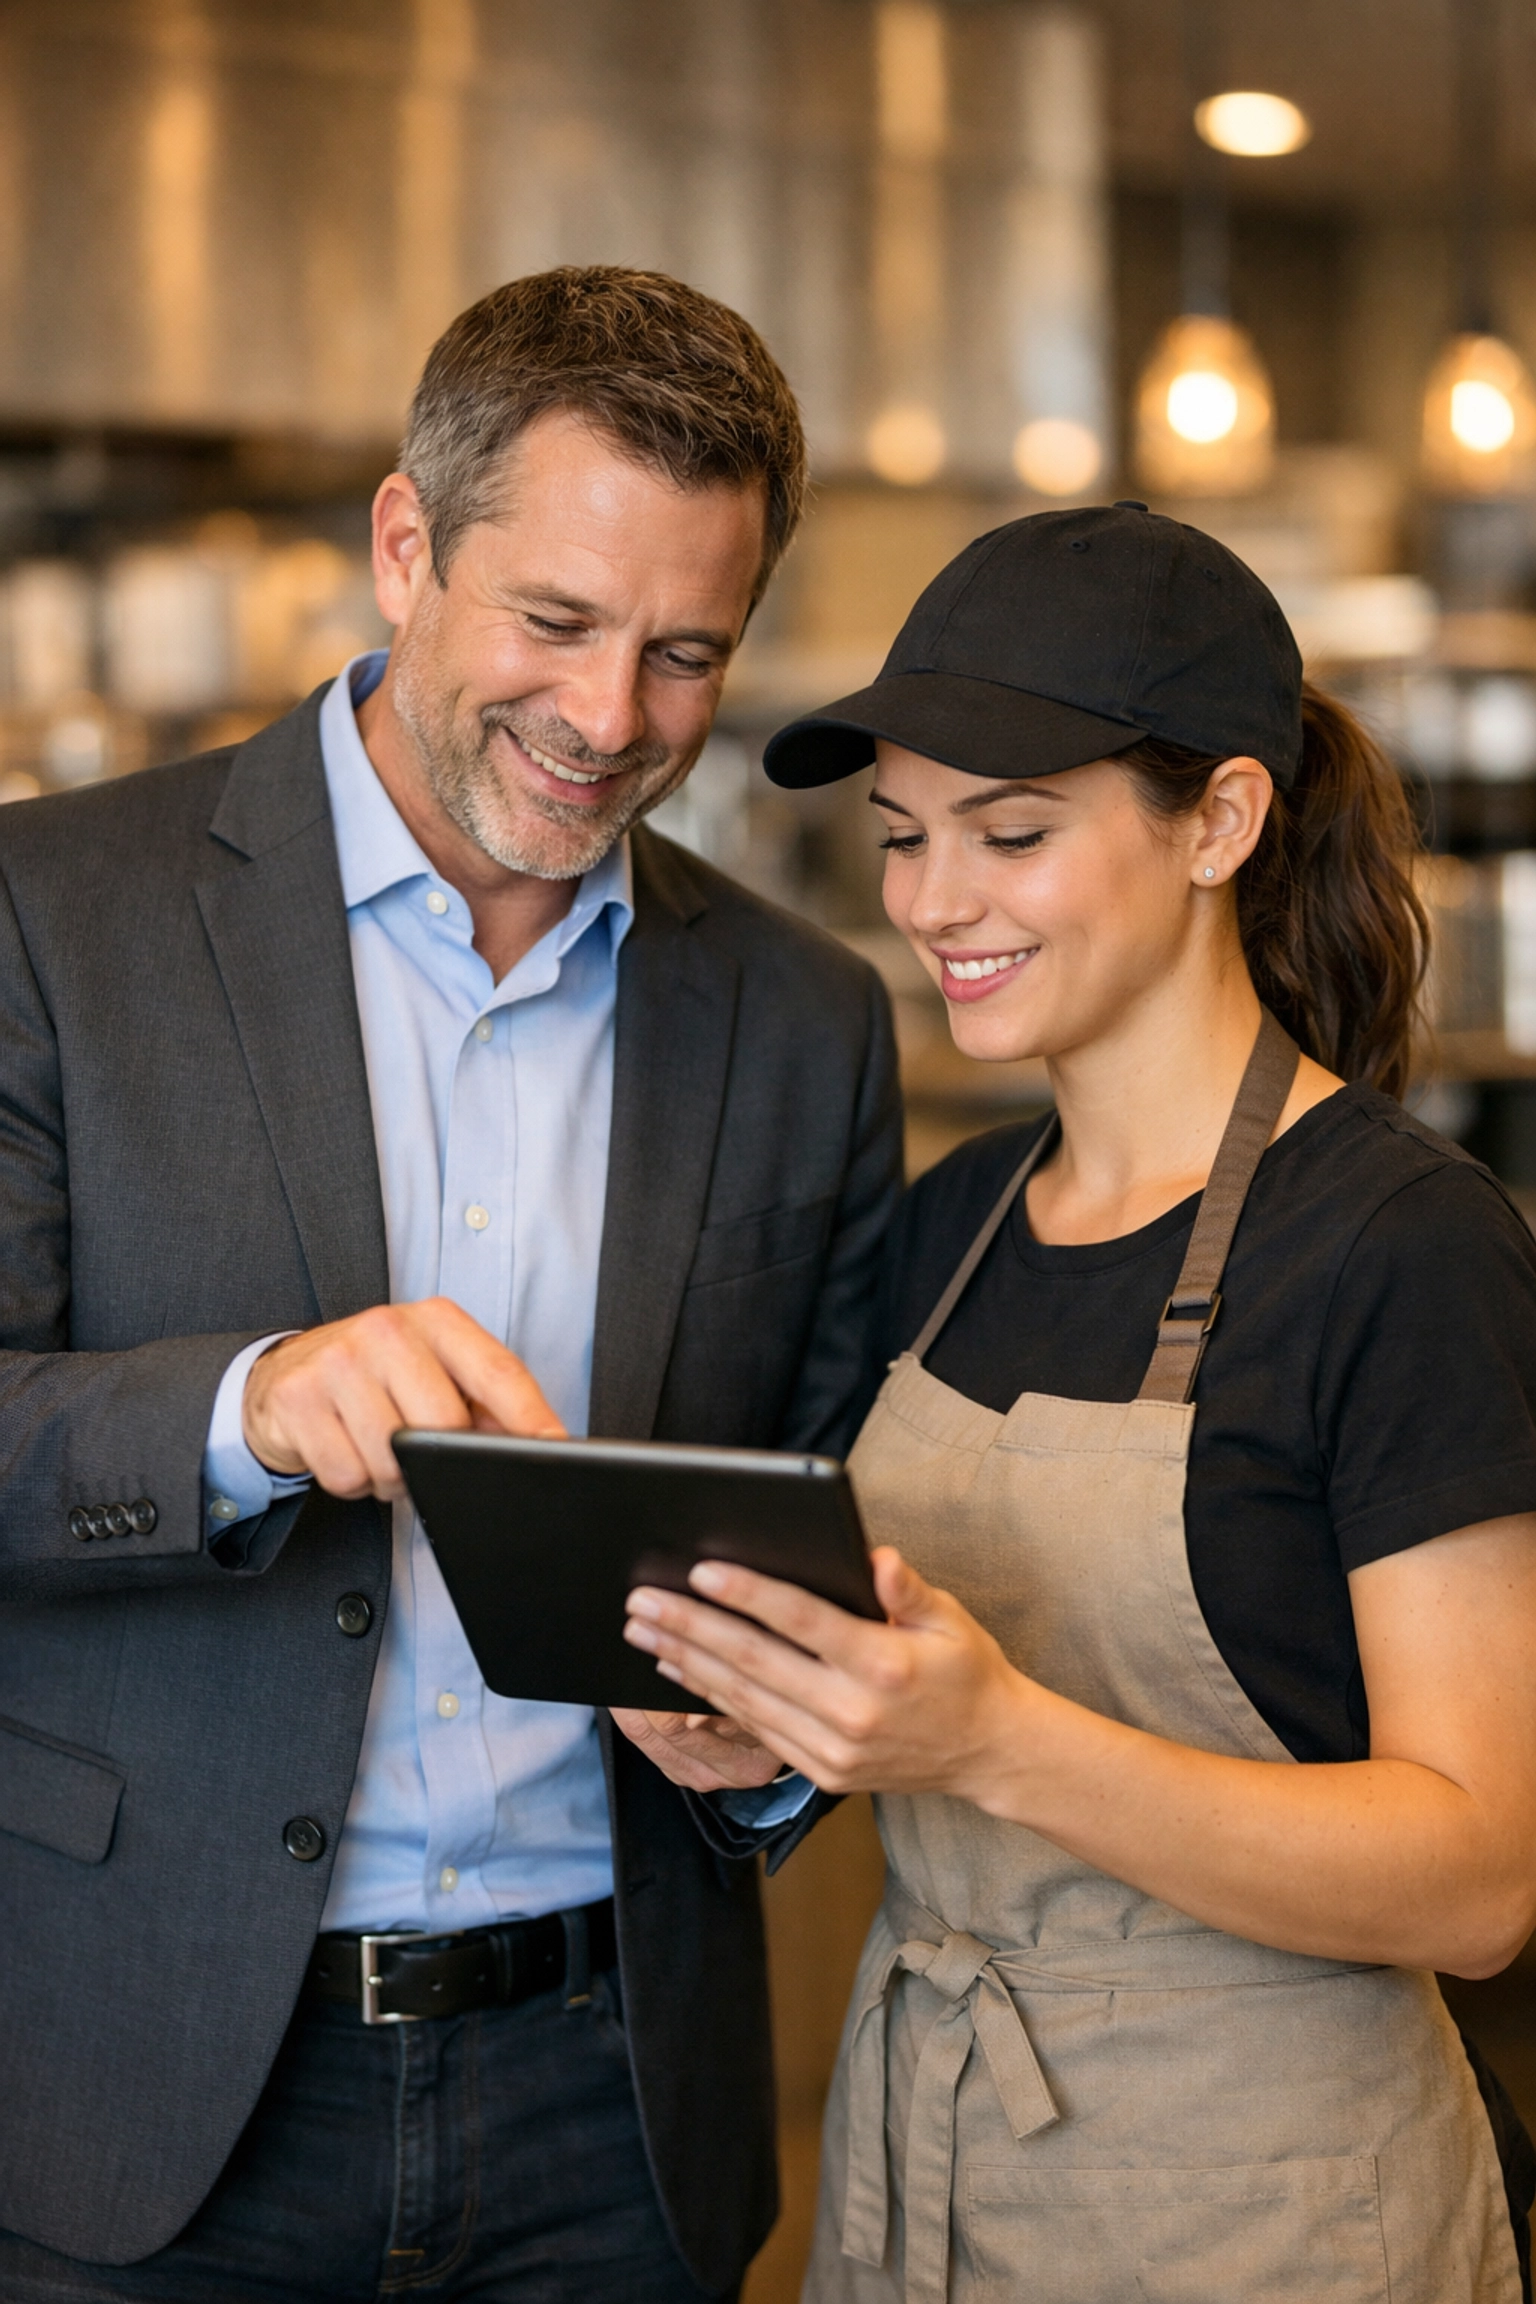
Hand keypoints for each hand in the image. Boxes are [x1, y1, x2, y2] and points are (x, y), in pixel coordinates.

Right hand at [243, 1296, 564, 1498]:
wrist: (282, 1375)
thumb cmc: (376, 1378)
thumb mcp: (433, 1371)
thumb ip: (486, 1403)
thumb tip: (540, 1446)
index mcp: (436, 1320)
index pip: (497, 1371)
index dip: (530, 1415)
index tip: (555, 1448)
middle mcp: (387, 1328)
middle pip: (444, 1425)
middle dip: (440, 1461)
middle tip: (424, 1459)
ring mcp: (338, 1361)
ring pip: (392, 1460)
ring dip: (392, 1478)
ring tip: (379, 1451)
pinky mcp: (298, 1398)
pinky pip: (347, 1474)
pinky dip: (352, 1482)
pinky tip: (344, 1450)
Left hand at [623, 1547, 1029, 1803]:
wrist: (988, 1753)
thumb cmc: (966, 1671)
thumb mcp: (951, 1618)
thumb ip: (908, 1588)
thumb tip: (874, 1557)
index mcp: (884, 1664)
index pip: (801, 1620)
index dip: (747, 1593)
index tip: (700, 1569)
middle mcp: (853, 1711)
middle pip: (755, 1660)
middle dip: (691, 1626)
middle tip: (641, 1599)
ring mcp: (833, 1748)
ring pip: (744, 1698)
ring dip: (686, 1661)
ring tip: (643, 1630)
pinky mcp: (822, 1772)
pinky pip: (755, 1728)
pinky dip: (710, 1697)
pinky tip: (678, 1670)